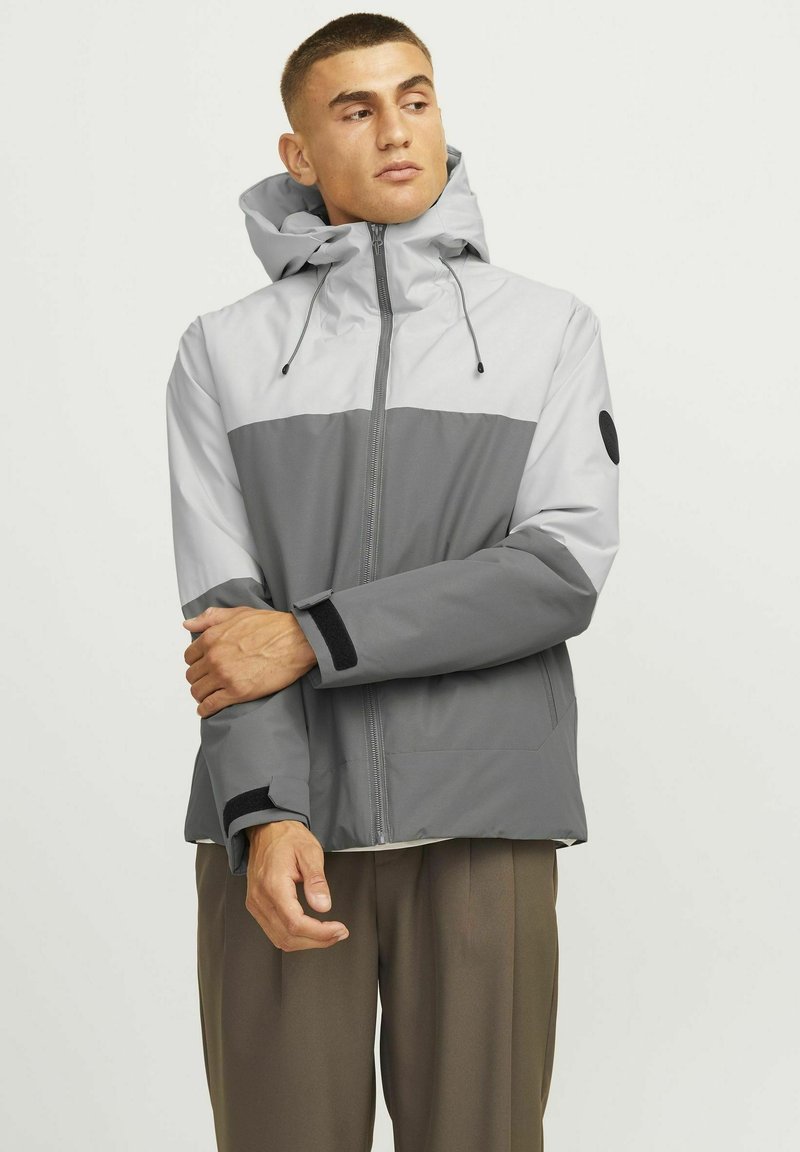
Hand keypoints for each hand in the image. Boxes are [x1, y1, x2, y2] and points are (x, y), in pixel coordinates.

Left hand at [182, 605, 316, 716]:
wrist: (296, 640)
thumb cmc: (272, 626)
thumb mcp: (238, 613)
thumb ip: (210, 618)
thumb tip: (187, 625)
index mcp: (212, 638)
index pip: (189, 657)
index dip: (196, 662)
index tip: (204, 667)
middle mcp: (214, 657)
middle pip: (192, 676)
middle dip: (199, 679)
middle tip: (209, 681)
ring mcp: (224, 676)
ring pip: (198, 691)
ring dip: (201, 694)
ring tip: (209, 695)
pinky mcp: (237, 692)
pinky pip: (210, 705)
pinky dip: (205, 709)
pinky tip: (207, 709)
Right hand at [244, 822, 349, 950]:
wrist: (267, 830)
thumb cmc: (287, 838)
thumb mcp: (310, 851)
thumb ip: (317, 880)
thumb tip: (323, 906)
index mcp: (273, 885)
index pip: (295, 923)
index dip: (319, 933)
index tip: (339, 929)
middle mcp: (260, 898)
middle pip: (288, 936)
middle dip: (317, 941)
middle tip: (339, 933)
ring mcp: (256, 904)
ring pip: (280, 939)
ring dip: (307, 942)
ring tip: (328, 934)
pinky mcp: (256, 906)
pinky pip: (274, 931)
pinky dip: (295, 937)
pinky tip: (310, 931)